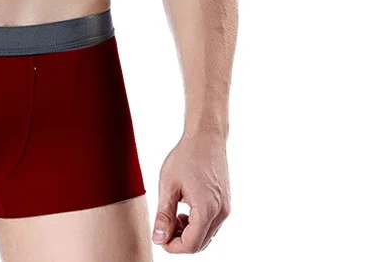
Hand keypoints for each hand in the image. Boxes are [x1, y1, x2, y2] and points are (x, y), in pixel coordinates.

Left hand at [152, 130, 230, 252]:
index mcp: (207, 209)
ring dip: (188, 232)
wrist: (206, 137)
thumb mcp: (168, 185)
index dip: (172, 246)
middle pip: (200, 244)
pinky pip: (211, 224)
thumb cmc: (186, 156)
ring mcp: (225, 209)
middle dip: (179, 240)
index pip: (191, 245)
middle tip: (164, 225)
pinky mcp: (225, 203)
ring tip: (173, 214)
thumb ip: (164, 215)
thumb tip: (158, 239)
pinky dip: (197, 224)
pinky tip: (185, 209)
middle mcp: (221, 213)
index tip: (159, 236)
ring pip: (206, 235)